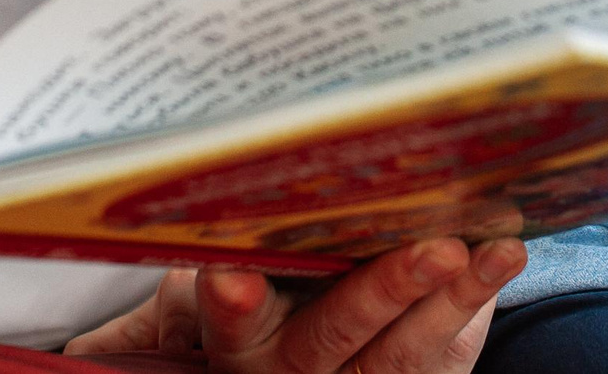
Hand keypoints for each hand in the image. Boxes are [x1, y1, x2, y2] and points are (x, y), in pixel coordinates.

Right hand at [65, 238, 524, 373]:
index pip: (229, 332)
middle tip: (425, 250)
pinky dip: (482, 291)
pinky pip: (453, 341)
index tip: (232, 277)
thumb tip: (102, 273)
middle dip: (378, 294)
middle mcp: (298, 370)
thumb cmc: (248, 306)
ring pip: (405, 347)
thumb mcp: (187, 312)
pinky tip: (505, 246)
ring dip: (450, 294)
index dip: (232, 307)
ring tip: (485, 246)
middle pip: (333, 340)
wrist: (321, 357)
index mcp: (237, 348)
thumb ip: (166, 295)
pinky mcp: (423, 371)